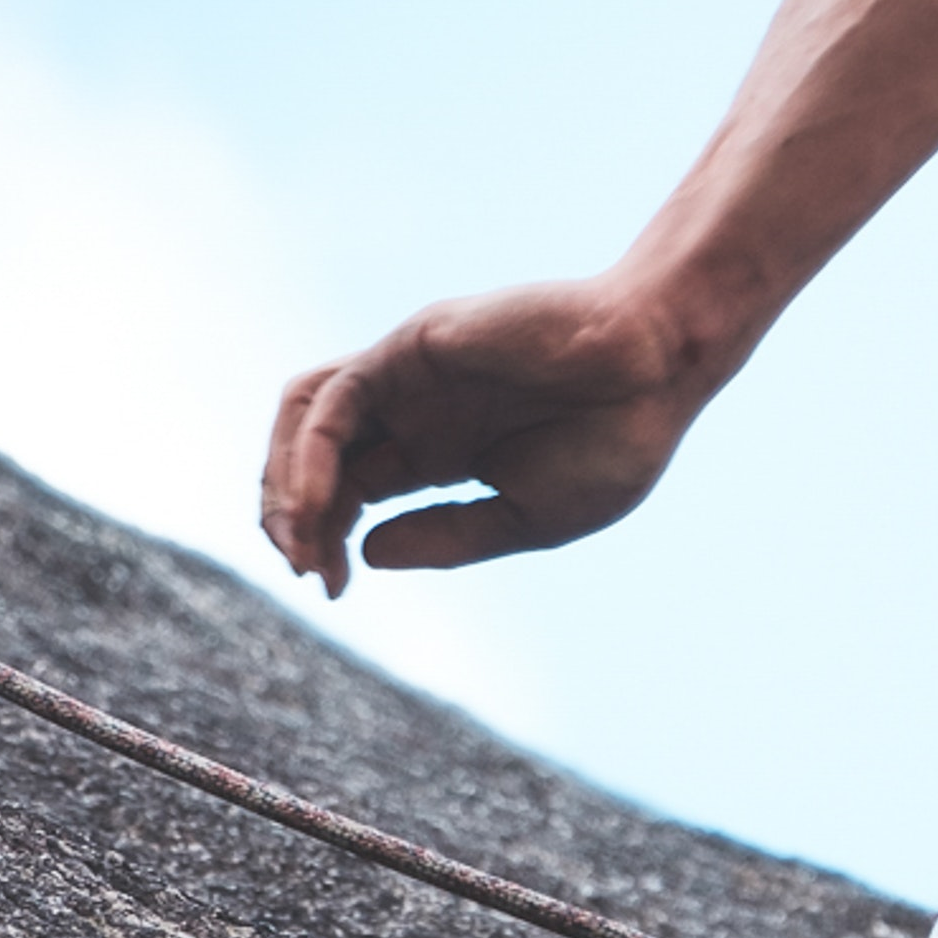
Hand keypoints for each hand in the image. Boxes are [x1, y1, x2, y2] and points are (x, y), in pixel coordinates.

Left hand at [260, 277, 712, 594]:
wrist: (656, 365)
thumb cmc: (613, 440)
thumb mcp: (527, 517)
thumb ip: (447, 538)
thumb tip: (364, 555)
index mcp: (439, 456)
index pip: (349, 495)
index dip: (325, 542)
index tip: (333, 589)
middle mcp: (412, 414)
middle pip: (314, 460)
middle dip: (292, 520)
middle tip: (307, 572)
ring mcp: (406, 378)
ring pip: (304, 419)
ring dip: (281, 479)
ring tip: (298, 537)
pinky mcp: (407, 348)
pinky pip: (331, 399)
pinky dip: (307, 453)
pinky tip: (315, 502)